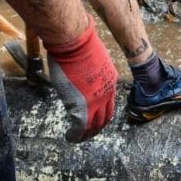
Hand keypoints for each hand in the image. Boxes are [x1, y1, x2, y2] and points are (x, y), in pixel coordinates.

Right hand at [45, 18, 117, 141]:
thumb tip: (80, 78)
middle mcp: (107, 93)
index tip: (94, 119)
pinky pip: (80, 127)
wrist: (75, 43)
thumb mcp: (91, 61)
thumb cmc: (78, 45)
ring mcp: (95, 101)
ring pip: (94, 125)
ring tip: (77, 138)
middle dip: (96, 128)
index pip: (109, 103)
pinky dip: (75, 135)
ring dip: (86, 134)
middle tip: (87, 134)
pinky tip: (70, 137)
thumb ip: (89, 74)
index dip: (101, 114)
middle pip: (105, 118)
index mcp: (110, 81)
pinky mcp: (82, 106)